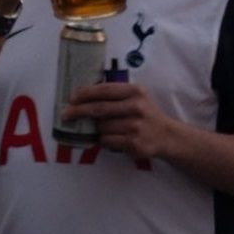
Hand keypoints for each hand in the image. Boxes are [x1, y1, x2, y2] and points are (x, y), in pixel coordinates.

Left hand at [66, 78, 192, 165]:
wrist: (167, 136)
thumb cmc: (144, 114)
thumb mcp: (135, 97)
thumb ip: (114, 94)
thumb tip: (81, 95)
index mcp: (134, 91)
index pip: (103, 90)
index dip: (84, 94)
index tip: (71, 98)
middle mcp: (136, 107)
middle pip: (98, 109)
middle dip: (78, 111)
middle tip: (65, 114)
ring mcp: (136, 126)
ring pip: (102, 127)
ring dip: (96, 129)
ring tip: (104, 128)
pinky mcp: (134, 143)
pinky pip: (107, 141)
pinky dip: (104, 140)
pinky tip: (111, 138)